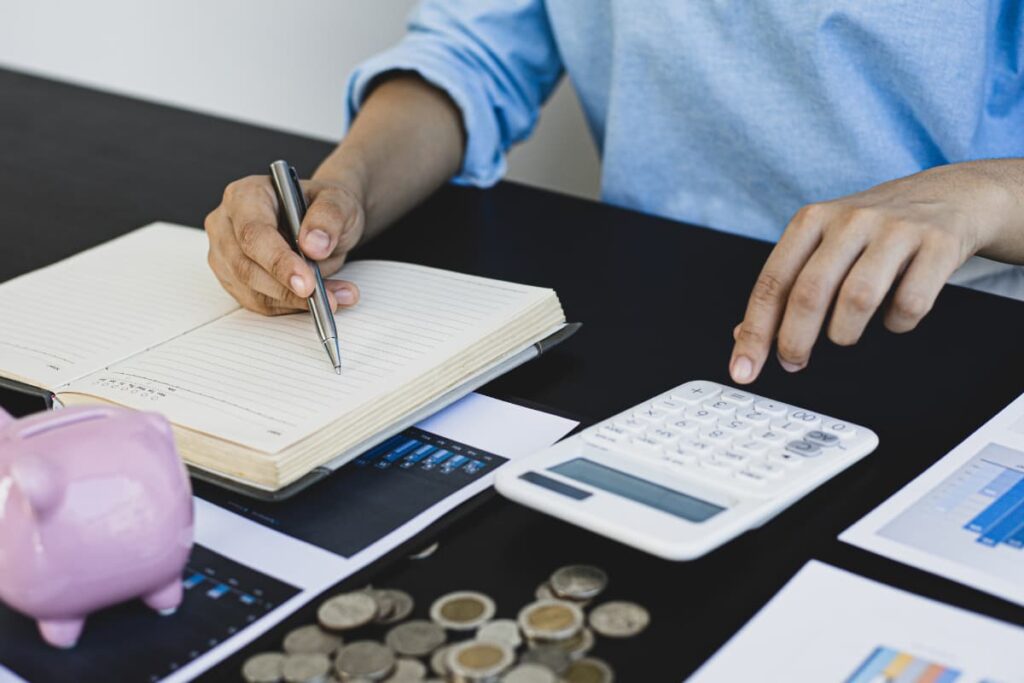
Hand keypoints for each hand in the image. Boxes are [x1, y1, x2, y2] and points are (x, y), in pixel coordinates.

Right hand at [204, 175, 363, 314]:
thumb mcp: (338, 201)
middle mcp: (227, 224)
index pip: (253, 233)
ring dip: (296, 301)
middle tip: (326, 299)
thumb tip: (313, 245)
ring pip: (252, 292)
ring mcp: (226, 255)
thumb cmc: (324, 206)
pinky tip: (321, 299)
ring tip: (336, 298)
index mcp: (245, 195)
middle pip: (245, 268)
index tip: (307, 283)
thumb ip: (328, 217)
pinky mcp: (234, 280)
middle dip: (288, 289)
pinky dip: (293, 307)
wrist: (324, 222)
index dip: (278, 262)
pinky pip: (260, 303)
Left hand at [729, 161, 1020, 383]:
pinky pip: (909, 303)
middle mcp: (850, 219)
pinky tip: (893, 317)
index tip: (744, 369)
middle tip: (793, 362)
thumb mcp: (824, 244)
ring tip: (845, 337)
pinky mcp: (938, 244)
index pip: (772, 282)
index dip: (755, 331)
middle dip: (795, 340)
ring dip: (844, 333)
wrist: (952, 195)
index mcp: (812, 220)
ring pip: (857, 299)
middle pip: (810, 292)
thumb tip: (745, 335)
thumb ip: (787, 285)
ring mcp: (895, 229)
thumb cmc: (875, 230)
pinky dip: (897, 324)